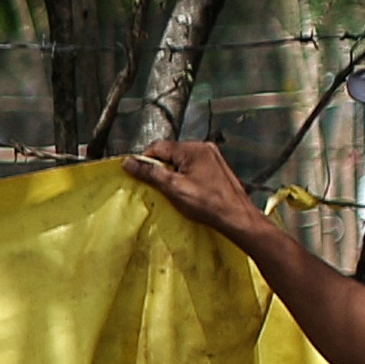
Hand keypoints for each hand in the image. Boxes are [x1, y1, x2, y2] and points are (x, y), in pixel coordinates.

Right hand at [124, 137, 272, 245]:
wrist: (237, 217)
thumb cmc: (207, 203)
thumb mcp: (173, 188)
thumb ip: (150, 173)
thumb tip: (128, 162)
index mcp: (192, 148)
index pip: (158, 146)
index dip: (145, 161)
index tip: (140, 177)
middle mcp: (203, 147)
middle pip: (170, 152)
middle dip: (160, 167)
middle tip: (158, 187)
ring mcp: (212, 156)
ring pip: (181, 159)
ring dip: (172, 173)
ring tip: (173, 191)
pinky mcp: (216, 166)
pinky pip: (192, 165)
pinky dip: (184, 175)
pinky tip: (186, 190)